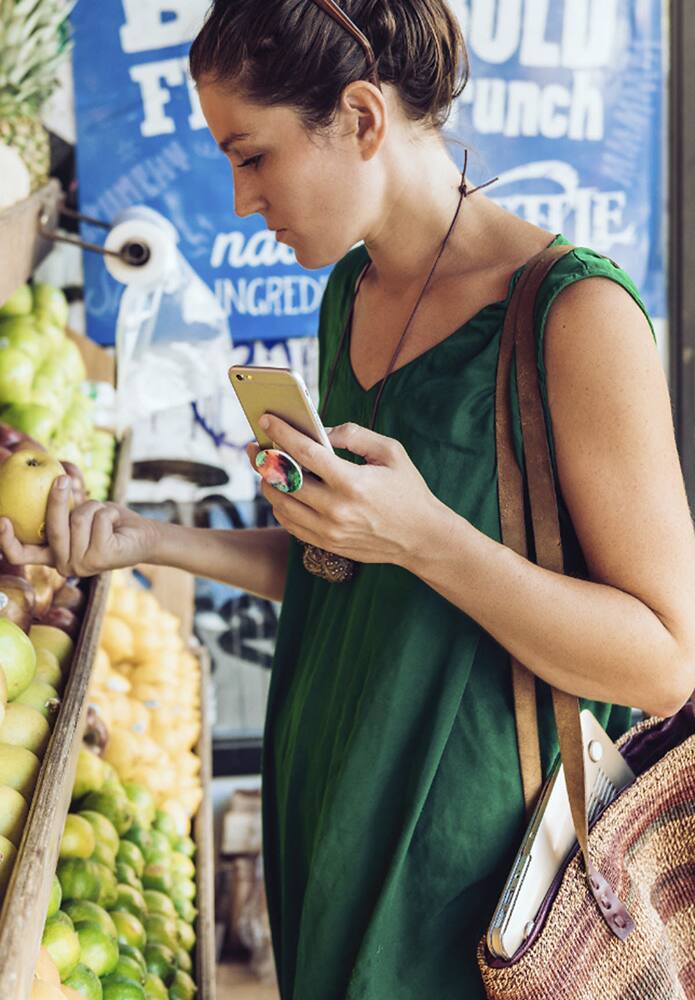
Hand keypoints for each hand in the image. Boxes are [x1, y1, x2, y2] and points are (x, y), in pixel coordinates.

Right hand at [0, 476, 157, 576]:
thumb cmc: (109, 522)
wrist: (142, 535)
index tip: (2, 519)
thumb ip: (69, 493)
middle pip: (52, 528)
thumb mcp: (84, 506)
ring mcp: (82, 565)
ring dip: (95, 507)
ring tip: (106, 515)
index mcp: (53, 555)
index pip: (21, 554)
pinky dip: (109, 512)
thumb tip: (61, 462)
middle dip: (57, 499)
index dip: (7, 540)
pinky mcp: (101, 558)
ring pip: (78, 520)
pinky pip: (98, 520)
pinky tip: (116, 523)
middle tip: (62, 478)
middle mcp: (64, 565)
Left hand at [249, 416, 440, 566]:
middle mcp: (337, 509)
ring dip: (268, 484)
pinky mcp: (327, 544)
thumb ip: (355, 435)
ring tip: (265, 469)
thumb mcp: (390, 452)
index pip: (306, 453)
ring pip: (282, 505)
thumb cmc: (407, 490)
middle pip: (285, 481)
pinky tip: (281, 492)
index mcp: (353, 482)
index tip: (266, 419)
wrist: (421, 538)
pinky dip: (280, 506)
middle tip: (255, 446)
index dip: (282, 433)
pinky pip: (290, 524)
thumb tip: (322, 431)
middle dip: (264, 459)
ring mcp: (330, 531)